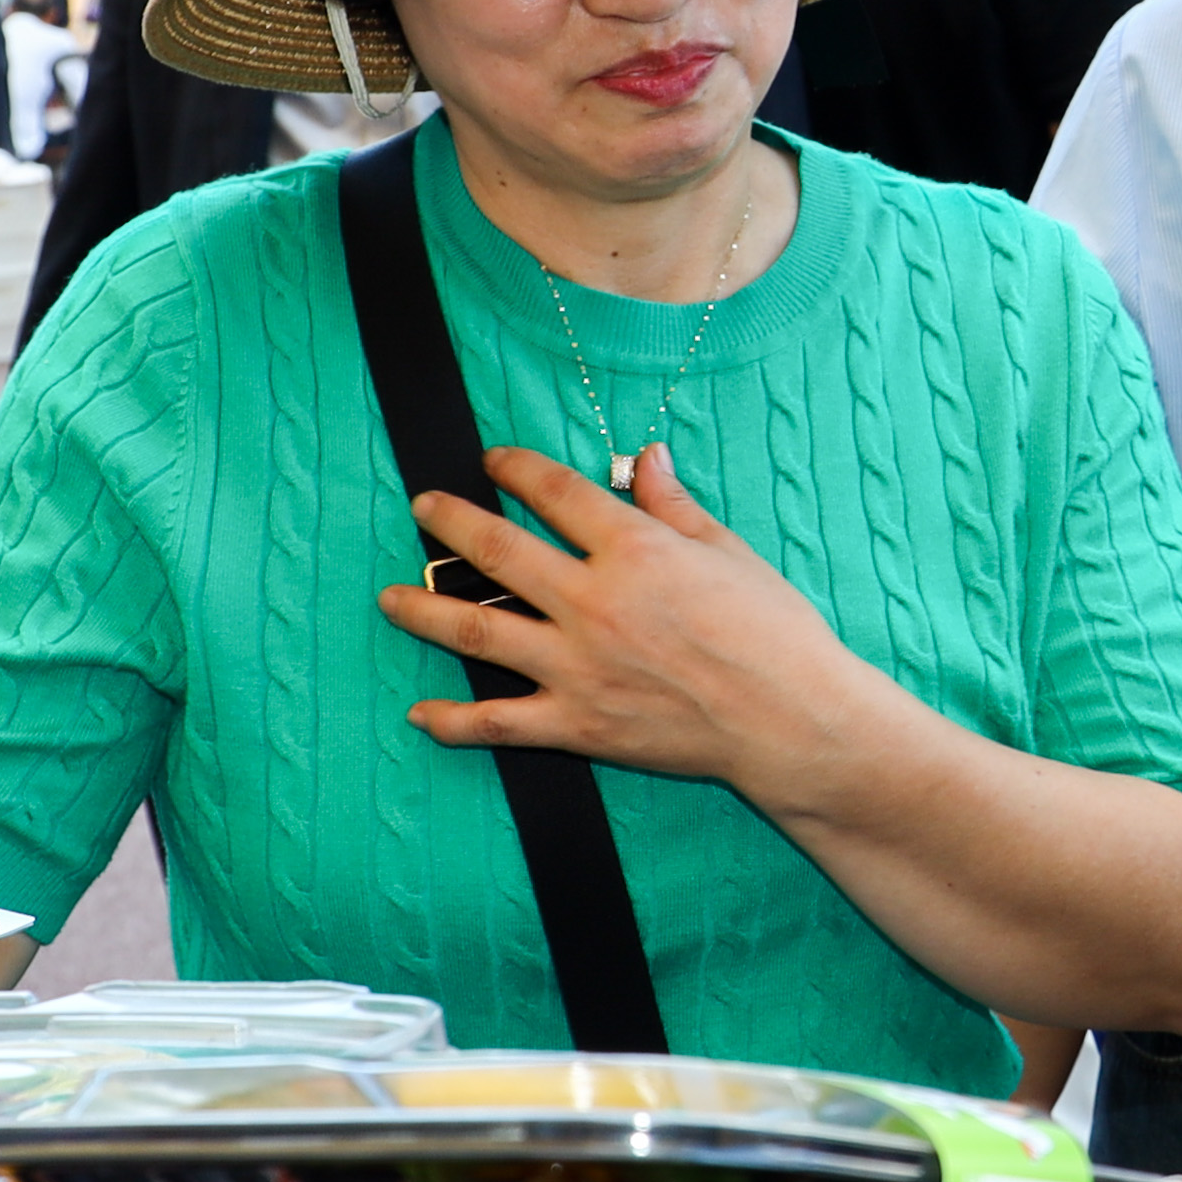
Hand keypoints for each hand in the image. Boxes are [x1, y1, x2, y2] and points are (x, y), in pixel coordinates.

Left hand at [379, 444, 867, 796]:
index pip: (557, 493)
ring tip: (390, 597)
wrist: (791, 722)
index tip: (495, 460)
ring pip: (476, 629)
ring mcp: (577, 667)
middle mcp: (594, 602)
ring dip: (423, 609)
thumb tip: (646, 457)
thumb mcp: (730, 553)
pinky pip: (498, 721)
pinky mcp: (577, 725)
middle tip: (423, 506)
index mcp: (635, 551)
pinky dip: (453, 720)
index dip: (518, 469)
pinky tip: (422, 713)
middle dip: (451, 520)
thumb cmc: (776, 635)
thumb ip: (675, 506)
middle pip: (497, 550)